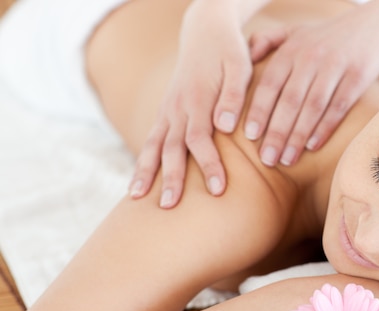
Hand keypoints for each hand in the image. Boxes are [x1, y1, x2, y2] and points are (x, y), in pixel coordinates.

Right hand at [130, 0, 251, 207]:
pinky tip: (137, 183)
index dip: (209, 165)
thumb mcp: (240, 66)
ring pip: (151, 145)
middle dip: (170, 178)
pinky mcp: (164, 113)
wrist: (205, 32)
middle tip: (169, 206)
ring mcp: (167, 110)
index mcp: (197, 99)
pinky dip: (142, 161)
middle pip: (171, 148)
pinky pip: (149, 140)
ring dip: (144, 172)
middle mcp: (177, 108)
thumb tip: (226, 125)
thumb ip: (233, 96)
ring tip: (136, 199)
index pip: (201, 139)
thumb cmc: (229, 52)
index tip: (217, 189)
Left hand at [244, 1, 378, 166]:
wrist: (378, 24)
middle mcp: (311, 57)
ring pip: (312, 107)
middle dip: (276, 132)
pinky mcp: (358, 76)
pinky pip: (338, 106)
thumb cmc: (329, 35)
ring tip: (287, 160)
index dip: (259, 111)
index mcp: (292, 49)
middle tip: (267, 159)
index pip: (270, 84)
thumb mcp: (296, 30)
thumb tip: (246, 57)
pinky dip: (324, 128)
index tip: (250, 136)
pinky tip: (312, 147)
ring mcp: (335, 67)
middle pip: (289, 101)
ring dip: (298, 136)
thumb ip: (268, 40)